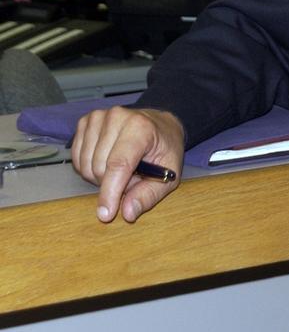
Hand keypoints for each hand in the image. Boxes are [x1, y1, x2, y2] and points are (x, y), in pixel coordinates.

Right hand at [70, 106, 184, 222]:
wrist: (160, 124)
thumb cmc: (165, 148)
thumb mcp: (169, 174)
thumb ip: (149, 195)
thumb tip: (127, 213)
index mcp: (141, 127)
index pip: (119, 164)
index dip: (110, 192)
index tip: (106, 214)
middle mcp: (117, 117)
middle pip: (99, 168)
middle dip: (112, 183)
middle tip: (131, 177)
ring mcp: (99, 117)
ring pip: (85, 165)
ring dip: (99, 176)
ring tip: (121, 168)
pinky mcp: (86, 121)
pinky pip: (77, 157)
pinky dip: (88, 167)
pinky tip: (106, 160)